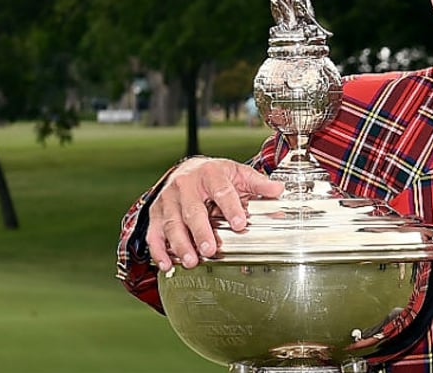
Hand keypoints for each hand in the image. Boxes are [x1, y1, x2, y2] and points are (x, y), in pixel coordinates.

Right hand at [145, 157, 283, 271]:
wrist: (186, 169)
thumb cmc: (214, 175)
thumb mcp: (237, 174)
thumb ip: (257, 184)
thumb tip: (278, 191)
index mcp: (210, 173)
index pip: (221, 191)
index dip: (231, 208)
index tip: (240, 224)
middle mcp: (185, 185)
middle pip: (192, 210)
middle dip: (200, 231)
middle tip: (209, 249)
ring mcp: (168, 199)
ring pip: (171, 223)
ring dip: (180, 244)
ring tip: (191, 261)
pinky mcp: (156, 213)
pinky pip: (154, 233)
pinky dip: (159, 250)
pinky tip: (167, 264)